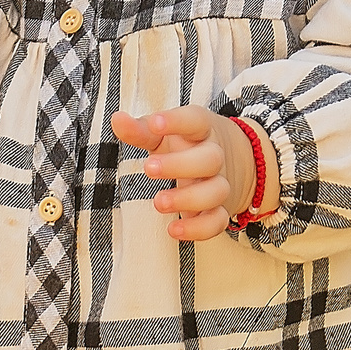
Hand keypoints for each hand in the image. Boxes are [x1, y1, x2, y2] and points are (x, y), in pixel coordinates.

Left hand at [110, 106, 243, 241]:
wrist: (233, 158)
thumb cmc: (186, 144)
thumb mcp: (163, 133)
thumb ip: (140, 130)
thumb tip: (117, 120)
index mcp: (201, 130)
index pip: (195, 120)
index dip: (177, 121)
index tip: (154, 123)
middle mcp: (215, 156)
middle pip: (210, 159)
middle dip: (179, 165)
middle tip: (149, 168)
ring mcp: (220, 183)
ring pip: (216, 191)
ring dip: (188, 199)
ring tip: (158, 202)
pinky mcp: (220, 209)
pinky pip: (218, 221)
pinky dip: (198, 229)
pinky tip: (173, 229)